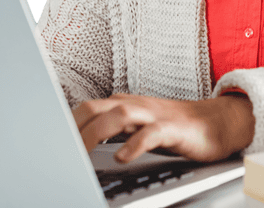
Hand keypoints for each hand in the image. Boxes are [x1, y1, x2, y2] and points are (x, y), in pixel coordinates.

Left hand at [71, 92, 254, 162]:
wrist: (215, 123)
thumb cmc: (173, 127)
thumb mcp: (137, 127)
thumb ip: (112, 131)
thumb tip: (81, 145)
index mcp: (123, 105)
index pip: (85, 109)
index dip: (65, 123)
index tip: (48, 141)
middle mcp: (135, 106)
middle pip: (95, 107)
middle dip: (74, 127)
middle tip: (59, 150)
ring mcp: (154, 115)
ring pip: (119, 114)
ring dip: (97, 132)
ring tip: (83, 152)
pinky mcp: (173, 129)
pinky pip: (151, 134)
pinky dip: (135, 145)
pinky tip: (124, 158)